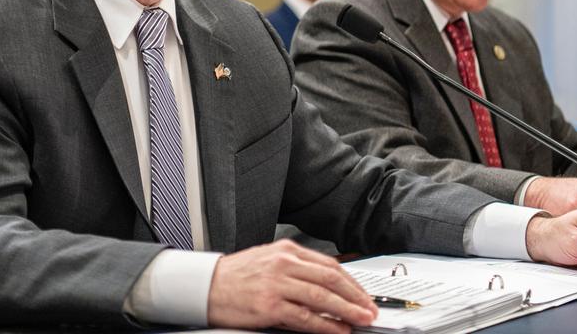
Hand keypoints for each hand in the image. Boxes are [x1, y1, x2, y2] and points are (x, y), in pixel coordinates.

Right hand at [207, 239, 377, 333]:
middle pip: (331, 280)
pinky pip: (305, 318)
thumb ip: (297, 269)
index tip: (364, 295)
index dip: (352, 282)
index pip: (330, 265)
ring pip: (322, 298)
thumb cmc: (236, 276)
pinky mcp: (269, 306)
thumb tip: (328, 286)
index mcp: (287, 251)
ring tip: (361, 320)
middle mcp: (284, 264)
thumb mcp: (269, 261)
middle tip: (371, 309)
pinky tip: (337, 330)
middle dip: (356, 296)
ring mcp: (277, 284)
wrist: (206, 286)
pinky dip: (325, 325)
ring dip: (347, 311)